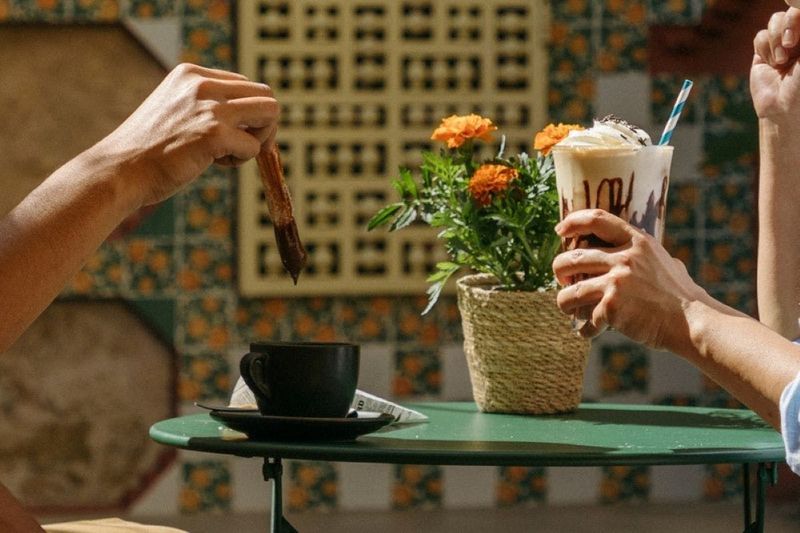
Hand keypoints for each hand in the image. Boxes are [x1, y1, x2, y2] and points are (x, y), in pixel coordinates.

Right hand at [96, 63, 279, 205]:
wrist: (119, 170)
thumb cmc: (148, 150)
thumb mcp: (176, 111)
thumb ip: (206, 105)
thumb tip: (251, 117)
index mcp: (191, 74)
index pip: (245, 85)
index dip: (246, 114)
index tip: (228, 133)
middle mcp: (202, 83)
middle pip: (266, 94)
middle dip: (263, 124)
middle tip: (242, 146)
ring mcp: (209, 107)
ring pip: (270, 112)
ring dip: (260, 139)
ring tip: (231, 153)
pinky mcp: (213, 133)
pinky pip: (254, 146)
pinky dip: (242, 160)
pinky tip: (214, 163)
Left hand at [552, 210, 705, 349]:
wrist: (691, 321)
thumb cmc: (681, 295)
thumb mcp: (664, 261)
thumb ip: (643, 254)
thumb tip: (631, 252)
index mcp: (637, 241)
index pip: (596, 219)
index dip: (573, 222)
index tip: (560, 231)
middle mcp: (624, 258)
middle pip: (571, 258)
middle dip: (559, 271)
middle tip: (564, 281)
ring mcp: (616, 282)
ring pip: (569, 292)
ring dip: (565, 302)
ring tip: (570, 310)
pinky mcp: (612, 307)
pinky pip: (585, 319)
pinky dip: (585, 329)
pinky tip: (590, 332)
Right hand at [751, 8, 799, 120]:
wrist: (786, 108)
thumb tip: (793, 4)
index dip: (798, 8)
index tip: (794, 14)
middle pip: (790, 12)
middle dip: (789, 25)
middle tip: (791, 43)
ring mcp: (782, 44)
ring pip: (774, 21)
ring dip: (775, 39)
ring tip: (782, 60)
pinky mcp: (763, 54)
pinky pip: (760, 37)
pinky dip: (765, 49)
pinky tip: (772, 65)